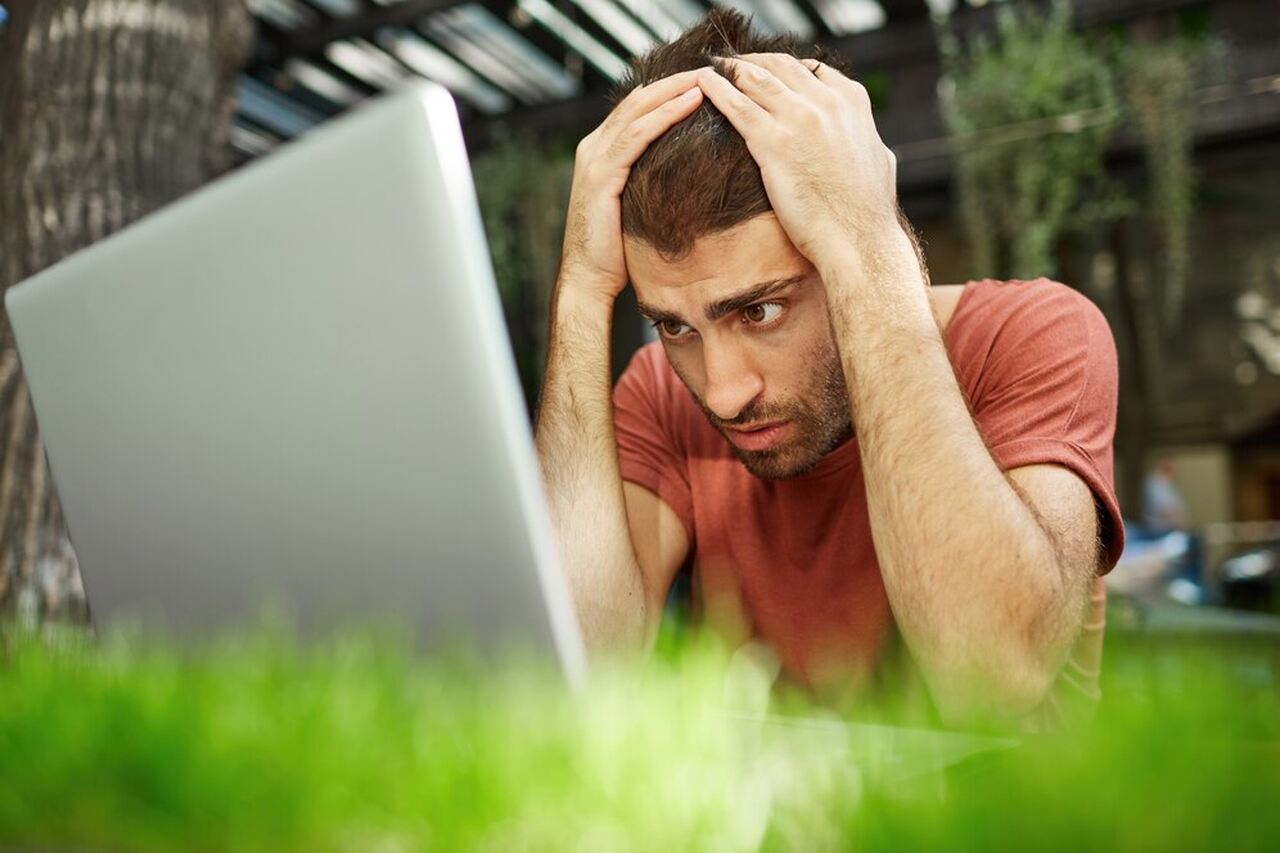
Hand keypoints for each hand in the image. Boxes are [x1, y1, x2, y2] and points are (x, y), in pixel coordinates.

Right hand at [557, 71, 704, 303]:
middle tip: (711, 69)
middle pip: (638, 99)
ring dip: (675, 91)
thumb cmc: (615, 251)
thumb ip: (647, 182)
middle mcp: (593, 147)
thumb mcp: (634, 206)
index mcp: (600, 151)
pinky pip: (637, 135)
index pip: (636, 108)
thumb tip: (682, 174)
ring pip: (639, 110)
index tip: (703, 82)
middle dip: (675, 81)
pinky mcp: (602, 174)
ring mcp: (595, 158)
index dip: (668, 90)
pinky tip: (690, 103)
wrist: (588, 279)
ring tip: (707, 79)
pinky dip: (665, 115)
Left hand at [694, 56, 898, 267]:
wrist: (859, 240)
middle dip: (753, 61)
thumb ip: (863, 139)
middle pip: (780, 67)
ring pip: (756, 80)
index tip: (766, 69)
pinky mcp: (774, 144)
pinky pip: (738, 107)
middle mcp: (827, 103)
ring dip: (731, 68)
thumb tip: (865, 139)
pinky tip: (703, 82)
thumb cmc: (868, 212)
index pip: (811, 69)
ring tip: (713, 66)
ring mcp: (800, 119)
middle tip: (731, 62)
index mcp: (852, 102)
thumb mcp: (879, 159)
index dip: (783, 66)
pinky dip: (717, 89)